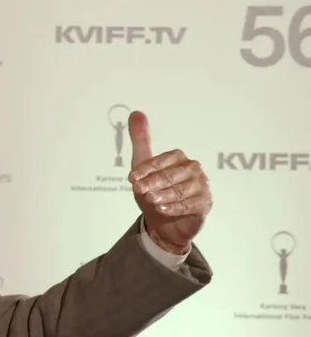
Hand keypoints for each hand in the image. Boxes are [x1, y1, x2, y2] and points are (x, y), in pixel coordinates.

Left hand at [127, 111, 212, 254]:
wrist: (163, 224)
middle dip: (152, 182)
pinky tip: (162, 210)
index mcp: (179, 158)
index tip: (131, 178)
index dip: (145, 169)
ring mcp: (201, 186)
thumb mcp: (143, 166)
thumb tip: (136, 112)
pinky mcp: (205, 203)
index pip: (162, 161)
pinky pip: (190, 205)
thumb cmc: (154, 191)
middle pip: (171, 175)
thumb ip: (140, 140)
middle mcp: (193, 169)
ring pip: (181, 190)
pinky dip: (174, 207)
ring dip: (163, 195)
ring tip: (150, 200)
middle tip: (138, 190)